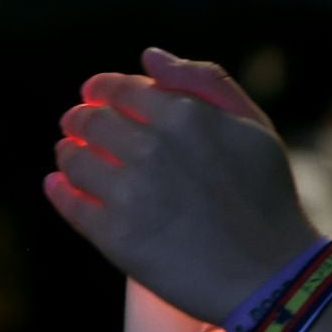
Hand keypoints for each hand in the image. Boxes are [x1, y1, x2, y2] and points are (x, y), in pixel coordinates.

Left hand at [45, 48, 317, 323]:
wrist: (272, 274)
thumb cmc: (267, 196)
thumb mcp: (253, 125)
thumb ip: (205, 81)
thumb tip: (149, 58)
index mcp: (184, 116)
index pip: (117, 89)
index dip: (101, 90)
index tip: (94, 97)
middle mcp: (152, 149)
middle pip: (89, 121)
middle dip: (80, 120)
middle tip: (78, 127)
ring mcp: (130, 194)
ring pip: (73, 159)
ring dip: (68, 153)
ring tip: (72, 158)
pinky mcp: (116, 236)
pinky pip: (70, 203)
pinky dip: (59, 190)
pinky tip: (60, 186)